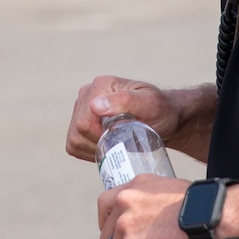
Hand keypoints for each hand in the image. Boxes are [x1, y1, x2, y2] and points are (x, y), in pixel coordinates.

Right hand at [65, 75, 182, 161]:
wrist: (164, 116)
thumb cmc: (160, 109)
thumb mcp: (150, 104)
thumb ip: (125, 101)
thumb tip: (95, 105)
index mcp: (101, 86)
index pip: (84, 123)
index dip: (100, 138)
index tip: (123, 138)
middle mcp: (87, 94)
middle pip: (77, 133)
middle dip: (98, 145)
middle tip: (122, 143)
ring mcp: (82, 107)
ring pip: (74, 140)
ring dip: (94, 150)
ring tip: (116, 145)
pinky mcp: (80, 121)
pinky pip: (74, 145)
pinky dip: (89, 152)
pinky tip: (108, 147)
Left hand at [97, 173, 203, 238]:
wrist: (211, 217)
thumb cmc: (201, 205)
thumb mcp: (168, 190)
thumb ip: (154, 200)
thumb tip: (157, 216)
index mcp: (133, 187)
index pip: (106, 204)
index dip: (108, 223)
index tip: (116, 233)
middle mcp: (124, 203)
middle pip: (108, 232)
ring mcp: (125, 227)